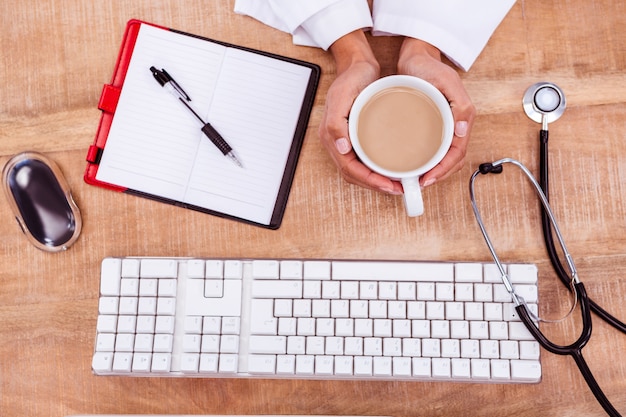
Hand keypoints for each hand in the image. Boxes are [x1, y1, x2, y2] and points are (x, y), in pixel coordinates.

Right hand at [318, 31, 403, 194]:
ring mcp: (345, 140)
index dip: (369, 181)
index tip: (389, 185)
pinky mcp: (354, 136)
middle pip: (354, 174)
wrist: (357, 65)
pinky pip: (363, 160)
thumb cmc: (351, 77)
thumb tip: (341, 148)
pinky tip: (390, 168)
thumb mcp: (343, 96)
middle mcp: (336, 141)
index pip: (349, 169)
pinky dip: (376, 169)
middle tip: (398, 188)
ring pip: (358, 170)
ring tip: (396, 183)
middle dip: (375, 185)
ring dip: (376, 180)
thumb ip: (337, 122)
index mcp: (331, 135)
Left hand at [397, 37, 475, 187]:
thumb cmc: (430, 66)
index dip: (443, 170)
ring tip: (415, 179)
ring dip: (431, 170)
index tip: (427, 179)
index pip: (457, 153)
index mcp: (461, 118)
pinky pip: (430, 147)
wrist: (416, 55)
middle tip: (418, 184)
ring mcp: (442, 126)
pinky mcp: (429, 124)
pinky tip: (410, 164)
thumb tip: (463, 131)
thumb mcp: (447, 82)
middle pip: (450, 159)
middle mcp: (453, 125)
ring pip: (441, 156)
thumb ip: (460, 105)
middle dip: (437, 175)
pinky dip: (423, 159)